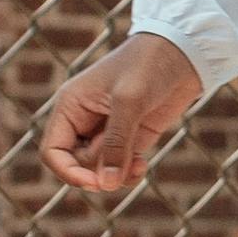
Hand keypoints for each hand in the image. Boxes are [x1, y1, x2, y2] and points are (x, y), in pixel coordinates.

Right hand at [41, 34, 203, 193]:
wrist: (184, 52)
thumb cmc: (149, 65)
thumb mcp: (129, 102)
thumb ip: (116, 143)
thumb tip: (105, 184)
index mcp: (71, 106)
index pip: (53, 151)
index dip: (68, 172)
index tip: (94, 183)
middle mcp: (84, 120)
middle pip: (77, 164)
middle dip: (99, 171)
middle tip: (126, 161)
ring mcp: (108, 130)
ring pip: (99, 169)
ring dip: (116, 175)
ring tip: (137, 166)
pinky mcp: (131, 136)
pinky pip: (120, 166)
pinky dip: (128, 173)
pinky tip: (142, 166)